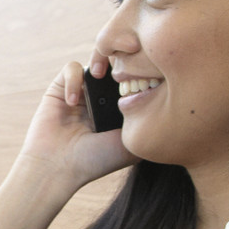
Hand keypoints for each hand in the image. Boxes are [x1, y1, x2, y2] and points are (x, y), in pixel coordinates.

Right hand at [0, 55, 138, 228]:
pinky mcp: (61, 87)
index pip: (137, 78)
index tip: (146, 78)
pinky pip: (73, 68)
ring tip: (102, 80)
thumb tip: (170, 98)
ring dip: (101, 64)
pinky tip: (74, 102)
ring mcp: (83, 90)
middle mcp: (103, 96)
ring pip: (97, 59)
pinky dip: (75, 79)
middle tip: (127, 69)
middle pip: (119, 64)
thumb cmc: (96, 161)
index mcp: (121, 107)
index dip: (142, 72)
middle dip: (124, 62)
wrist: (59, 168)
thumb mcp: (132, 143)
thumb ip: (148, 121)